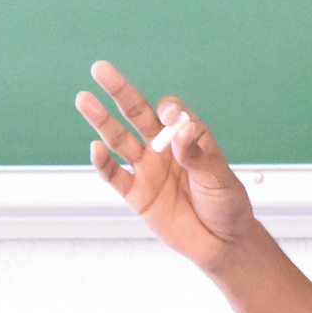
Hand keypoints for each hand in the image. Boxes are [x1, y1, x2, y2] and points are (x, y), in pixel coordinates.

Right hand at [75, 61, 258, 270]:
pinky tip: (95, 148)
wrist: (222, 242)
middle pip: (136, 114)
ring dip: (102, 120)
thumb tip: (179, 132)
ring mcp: (148, 170)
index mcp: (188, 137)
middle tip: (100, 69)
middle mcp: (164, 149)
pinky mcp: (137, 194)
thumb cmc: (227, 205)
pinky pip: (115, 176)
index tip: (168, 117)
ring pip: (119, 139)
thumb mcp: (220, 178)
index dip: (167, 111)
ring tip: (84, 99)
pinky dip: (103, 164)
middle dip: (119, 92)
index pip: (170, 112)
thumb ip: (197, 155)